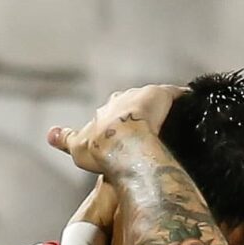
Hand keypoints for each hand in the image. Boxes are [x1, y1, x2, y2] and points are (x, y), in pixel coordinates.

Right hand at [47, 83, 184, 176]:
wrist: (121, 145)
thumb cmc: (100, 150)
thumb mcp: (77, 148)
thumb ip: (64, 139)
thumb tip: (49, 134)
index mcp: (105, 109)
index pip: (112, 109)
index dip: (117, 120)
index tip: (124, 129)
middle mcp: (123, 97)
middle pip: (133, 101)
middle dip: (140, 112)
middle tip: (149, 129)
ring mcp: (143, 96)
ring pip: (155, 98)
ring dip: (163, 106)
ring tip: (173, 121)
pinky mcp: (162, 96)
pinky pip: (178, 94)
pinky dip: (184, 97)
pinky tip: (193, 102)